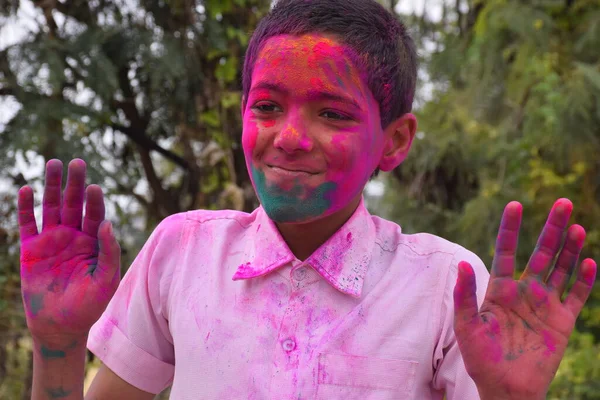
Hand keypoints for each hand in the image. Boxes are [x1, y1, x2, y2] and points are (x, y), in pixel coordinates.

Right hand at [19, 159, 120, 341]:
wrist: (61, 326)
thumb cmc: (89, 305)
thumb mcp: (106, 280)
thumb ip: (109, 252)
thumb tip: (108, 224)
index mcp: (94, 242)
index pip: (95, 215)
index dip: (94, 201)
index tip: (95, 188)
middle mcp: (73, 236)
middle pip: (74, 203)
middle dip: (75, 183)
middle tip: (77, 162)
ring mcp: (51, 240)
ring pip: (51, 207)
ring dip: (51, 186)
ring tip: (54, 163)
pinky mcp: (31, 249)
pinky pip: (27, 223)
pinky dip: (26, 207)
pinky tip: (27, 189)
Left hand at [453, 199, 596, 399]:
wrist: (506, 387)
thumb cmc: (481, 358)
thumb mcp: (466, 325)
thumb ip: (465, 295)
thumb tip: (462, 263)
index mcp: (500, 289)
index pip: (507, 251)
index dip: (512, 228)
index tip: (516, 204)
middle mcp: (525, 292)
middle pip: (541, 253)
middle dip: (553, 229)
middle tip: (563, 203)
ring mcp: (546, 305)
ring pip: (562, 268)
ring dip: (571, 248)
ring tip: (578, 226)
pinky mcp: (562, 321)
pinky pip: (577, 296)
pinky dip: (584, 280)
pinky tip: (590, 262)